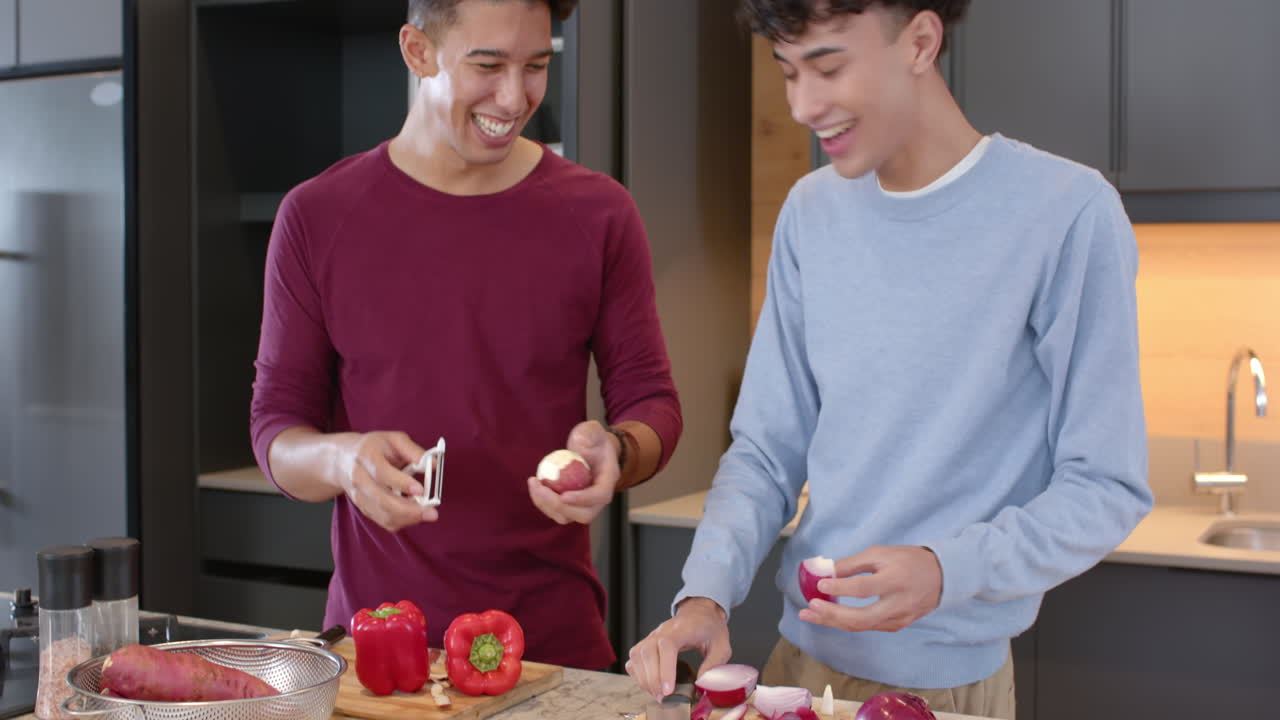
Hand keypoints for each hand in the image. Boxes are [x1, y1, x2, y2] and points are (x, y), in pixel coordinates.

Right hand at [337, 431, 439, 531]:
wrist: (343, 459)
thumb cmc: (374, 447)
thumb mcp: (394, 439)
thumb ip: (414, 451)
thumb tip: (434, 465)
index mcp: (367, 456)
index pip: (383, 473)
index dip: (402, 483)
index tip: (421, 490)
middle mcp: (359, 478)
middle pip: (382, 500)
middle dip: (409, 510)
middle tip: (432, 513)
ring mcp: (359, 496)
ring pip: (383, 515)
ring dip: (407, 518)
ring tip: (426, 513)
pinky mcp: (363, 508)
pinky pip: (383, 521)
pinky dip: (401, 521)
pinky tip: (414, 515)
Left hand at [527, 420, 619, 524]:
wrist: (593, 451)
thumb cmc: (592, 440)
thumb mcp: (593, 430)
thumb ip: (589, 432)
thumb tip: (581, 442)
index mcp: (608, 480)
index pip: (600, 496)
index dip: (583, 499)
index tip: (564, 496)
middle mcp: (598, 498)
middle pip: (583, 514)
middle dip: (559, 506)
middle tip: (541, 489)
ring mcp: (584, 504)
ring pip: (567, 517)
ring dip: (547, 505)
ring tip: (534, 484)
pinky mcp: (571, 505)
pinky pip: (556, 511)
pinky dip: (543, 502)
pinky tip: (534, 485)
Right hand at [626, 597, 730, 700]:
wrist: (700, 613)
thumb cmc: (710, 628)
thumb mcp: (722, 646)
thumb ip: (713, 665)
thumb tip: (701, 684)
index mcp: (682, 629)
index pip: (667, 646)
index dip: (665, 669)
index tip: (668, 689)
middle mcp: (662, 631)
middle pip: (647, 652)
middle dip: (653, 679)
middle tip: (663, 697)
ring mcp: (652, 636)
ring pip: (637, 655)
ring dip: (644, 678)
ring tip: (657, 693)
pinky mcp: (646, 643)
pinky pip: (634, 658)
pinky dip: (637, 674)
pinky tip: (648, 683)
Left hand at [799, 545, 941, 631]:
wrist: (942, 577)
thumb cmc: (908, 560)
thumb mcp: (882, 553)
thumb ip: (854, 564)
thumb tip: (828, 572)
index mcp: (895, 581)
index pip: (864, 588)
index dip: (840, 587)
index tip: (820, 584)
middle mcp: (898, 605)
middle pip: (861, 618)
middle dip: (832, 615)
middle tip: (809, 609)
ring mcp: (899, 619)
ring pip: (862, 626)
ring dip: (834, 621)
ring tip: (810, 615)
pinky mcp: (897, 625)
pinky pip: (868, 626)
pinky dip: (847, 622)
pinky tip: (831, 616)